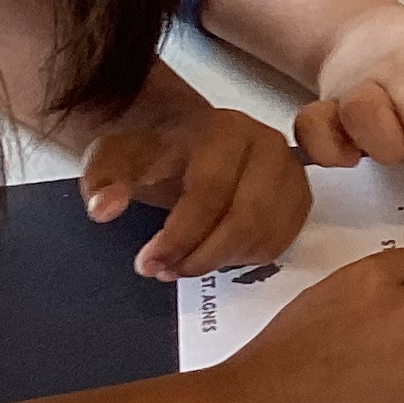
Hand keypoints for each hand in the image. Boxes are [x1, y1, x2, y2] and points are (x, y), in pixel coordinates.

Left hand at [80, 101, 310, 279]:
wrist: (187, 139)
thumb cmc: (153, 152)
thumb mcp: (114, 158)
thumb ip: (103, 180)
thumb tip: (104, 210)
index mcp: (225, 130)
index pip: (209, 192)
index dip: (179, 236)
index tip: (147, 264)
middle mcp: (269, 145)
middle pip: (247, 217)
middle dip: (204, 255)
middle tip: (168, 273)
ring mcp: (291, 172)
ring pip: (266, 234)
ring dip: (223, 261)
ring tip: (186, 265)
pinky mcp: (300, 197)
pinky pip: (281, 242)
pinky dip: (246, 259)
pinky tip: (215, 256)